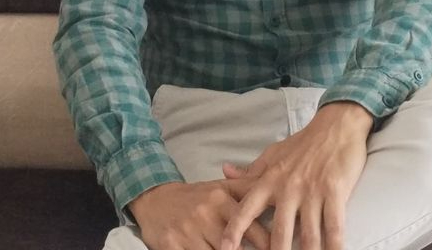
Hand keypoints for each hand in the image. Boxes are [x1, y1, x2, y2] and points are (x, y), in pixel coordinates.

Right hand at [130, 179, 271, 249]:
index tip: (277, 249)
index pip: (253, 228)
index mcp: (221, 199)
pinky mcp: (172, 246)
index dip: (268, 245)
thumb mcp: (220, 188)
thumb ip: (247, 188)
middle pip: (235, 248)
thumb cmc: (194, 197)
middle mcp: (206, 215)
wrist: (154, 199)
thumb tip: (275, 187)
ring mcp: (188, 232)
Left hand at [217, 101, 372, 249]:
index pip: (247, 208)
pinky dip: (334, 247)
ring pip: (308, 236)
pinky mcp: (335, 191)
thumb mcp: (273, 155)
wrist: (336, 125)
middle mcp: (288, 187)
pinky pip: (334, 227)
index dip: (234, 230)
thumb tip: (225, 171)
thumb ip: (251, 170)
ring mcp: (312, 190)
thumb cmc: (303, 144)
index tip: (225, 248)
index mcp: (270, 179)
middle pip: (279, 231)